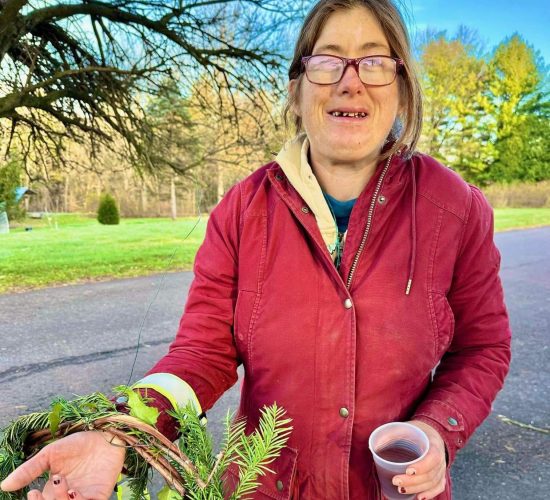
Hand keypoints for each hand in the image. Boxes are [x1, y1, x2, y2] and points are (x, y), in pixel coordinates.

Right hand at [0, 431, 125, 498]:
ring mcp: (84, 497)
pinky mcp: (100, 495)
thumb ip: (30, 470)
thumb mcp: (50, 454)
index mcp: (53, 490)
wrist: (105, 434)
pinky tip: (74, 491)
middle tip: (40, 492)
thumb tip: (4, 486)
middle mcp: (68, 496)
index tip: (32, 493)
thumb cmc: (77, 443)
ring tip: (60, 483)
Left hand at [391, 420, 446, 499]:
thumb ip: (391, 434)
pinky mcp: (440, 476)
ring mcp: (441, 469)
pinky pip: (438, 488)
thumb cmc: (416, 431)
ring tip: (401, 490)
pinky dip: (429, 494)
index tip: (408, 470)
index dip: (422, 466)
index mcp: (434, 444)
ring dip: (417, 489)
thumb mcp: (405, 427)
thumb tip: (374, 444)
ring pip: (432, 483)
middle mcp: (441, 459)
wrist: (431, 433)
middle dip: (413, 481)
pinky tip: (418, 497)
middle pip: (430, 474)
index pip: (432, 457)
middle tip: (396, 481)